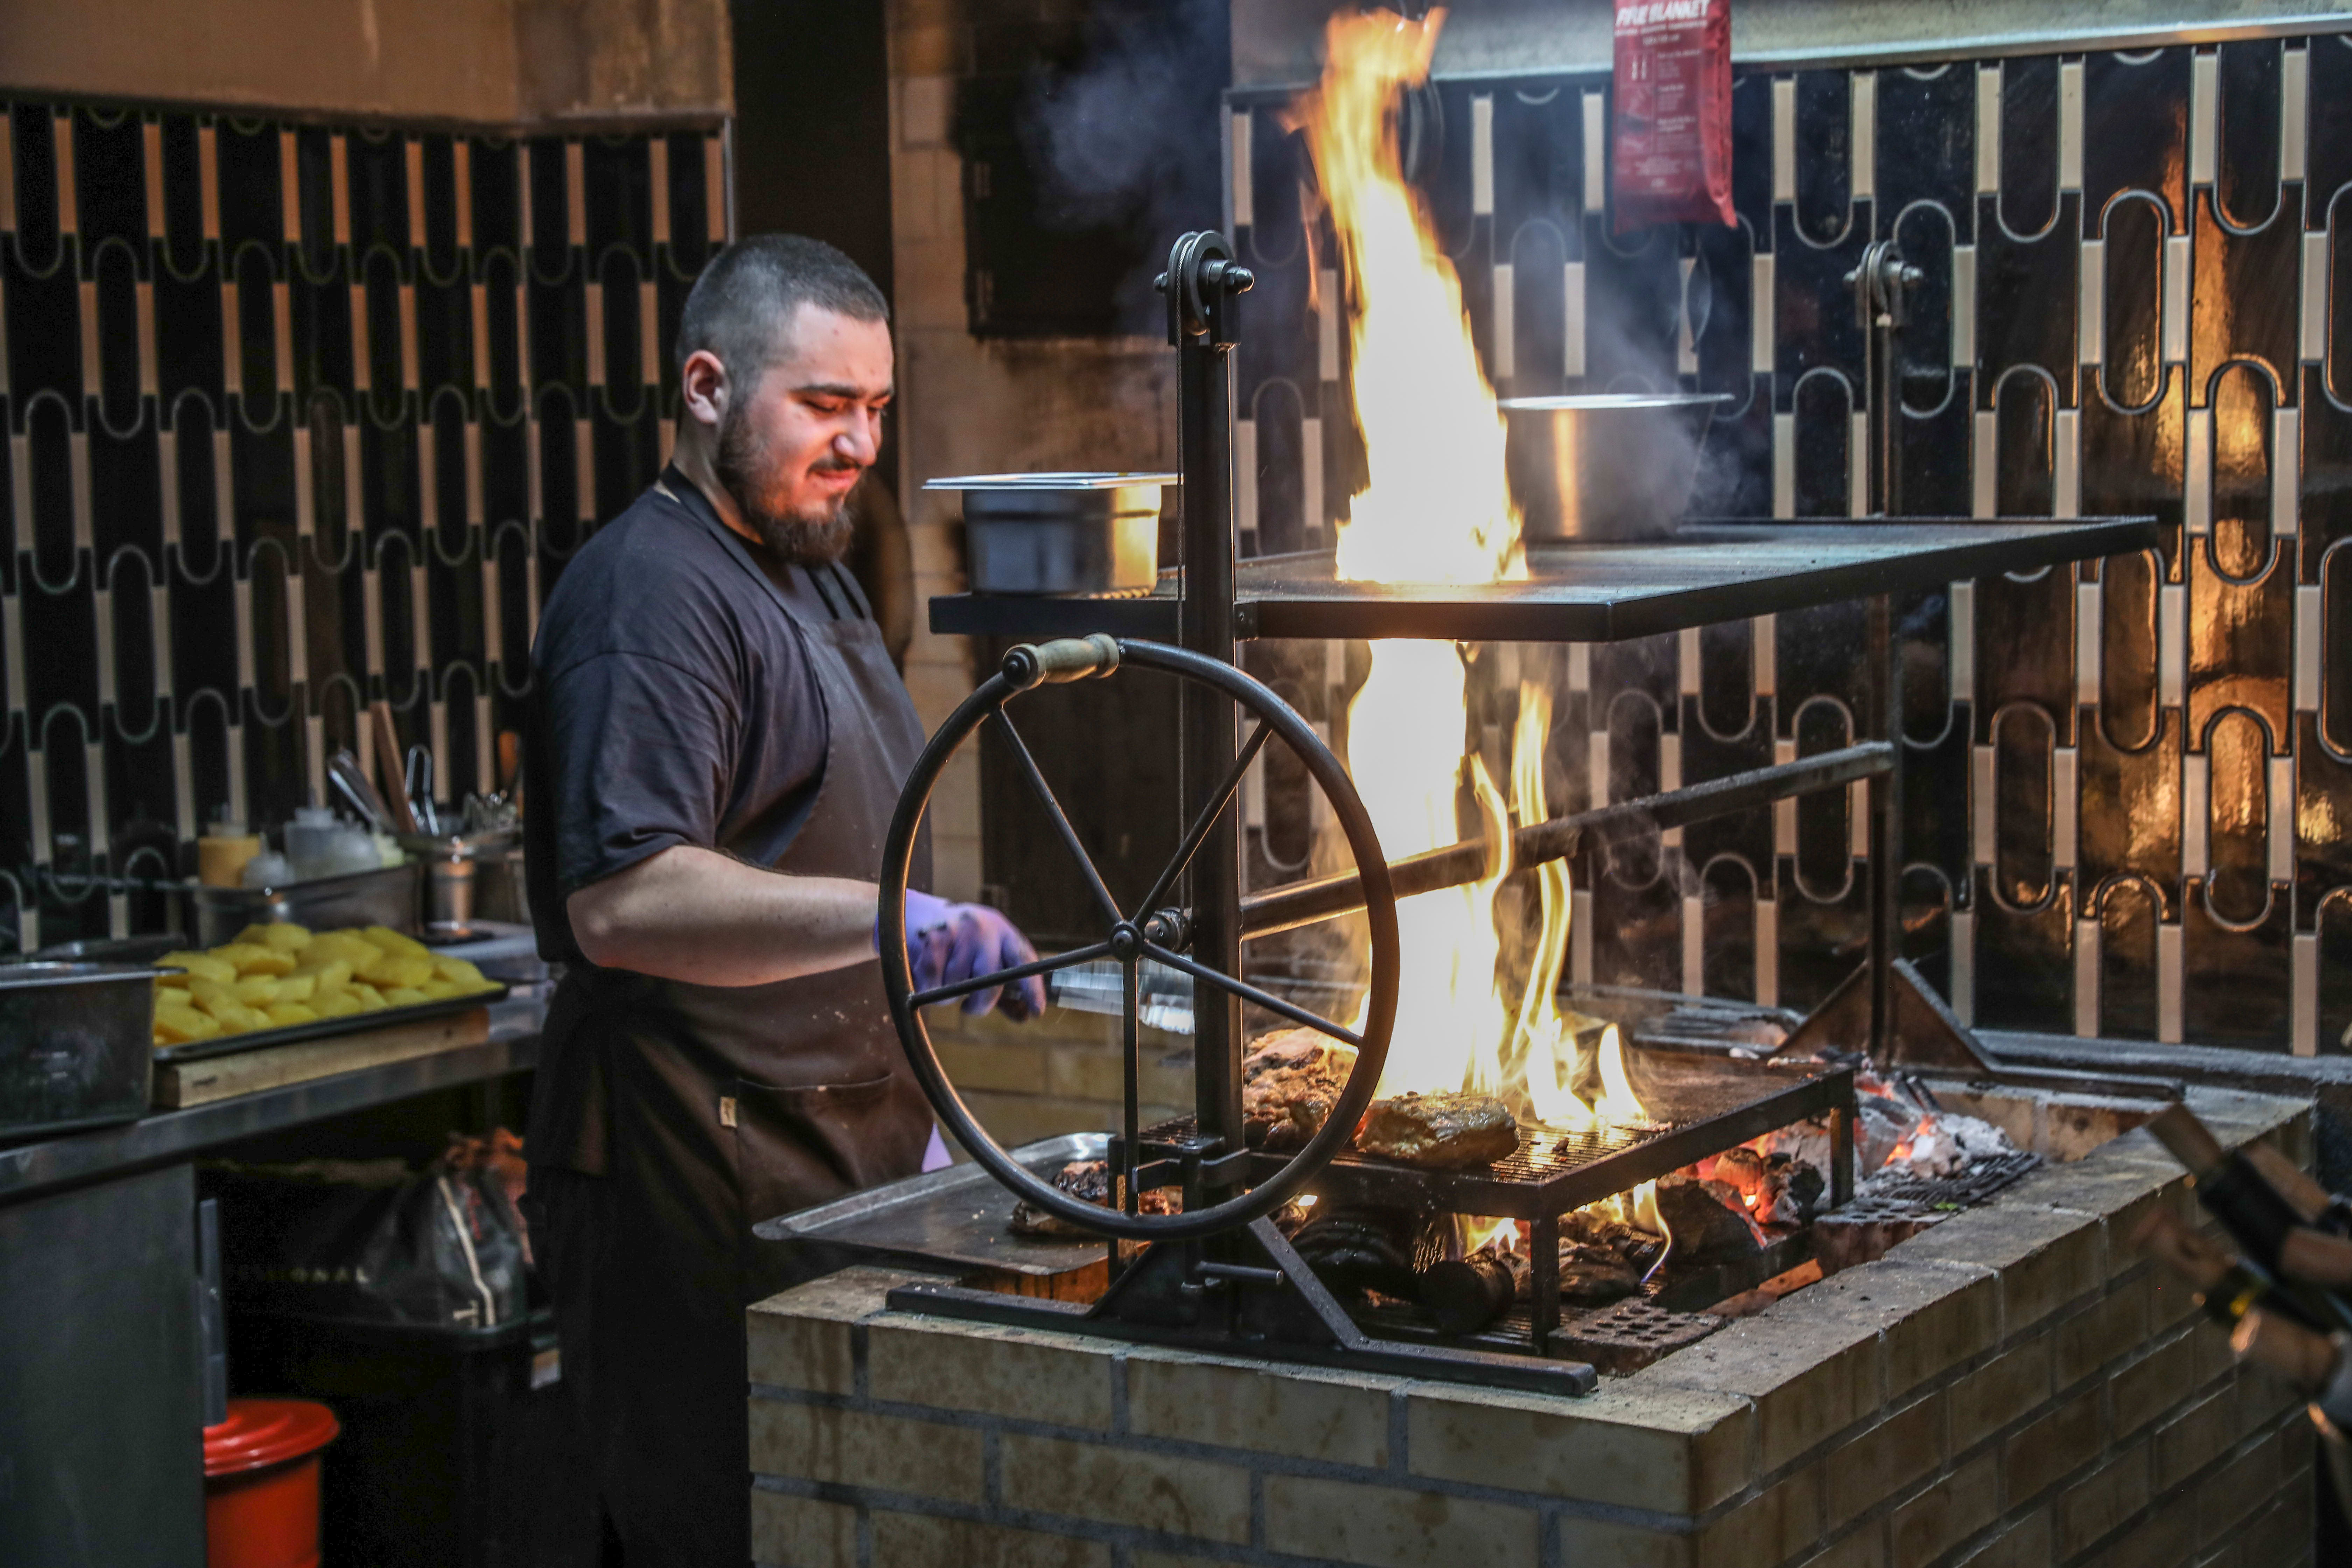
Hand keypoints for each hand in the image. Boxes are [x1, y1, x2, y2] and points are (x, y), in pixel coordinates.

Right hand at [893, 891, 1046, 1019]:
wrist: (917, 913)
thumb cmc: (960, 945)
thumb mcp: (987, 957)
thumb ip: (1005, 988)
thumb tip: (1024, 1016)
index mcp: (1004, 933)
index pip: (1025, 962)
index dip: (1032, 988)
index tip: (1036, 1011)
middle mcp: (985, 928)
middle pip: (990, 981)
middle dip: (979, 1004)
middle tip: (970, 1007)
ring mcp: (958, 931)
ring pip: (957, 986)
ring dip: (948, 995)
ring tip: (944, 978)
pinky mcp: (932, 939)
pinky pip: (932, 983)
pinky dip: (928, 989)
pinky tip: (928, 976)